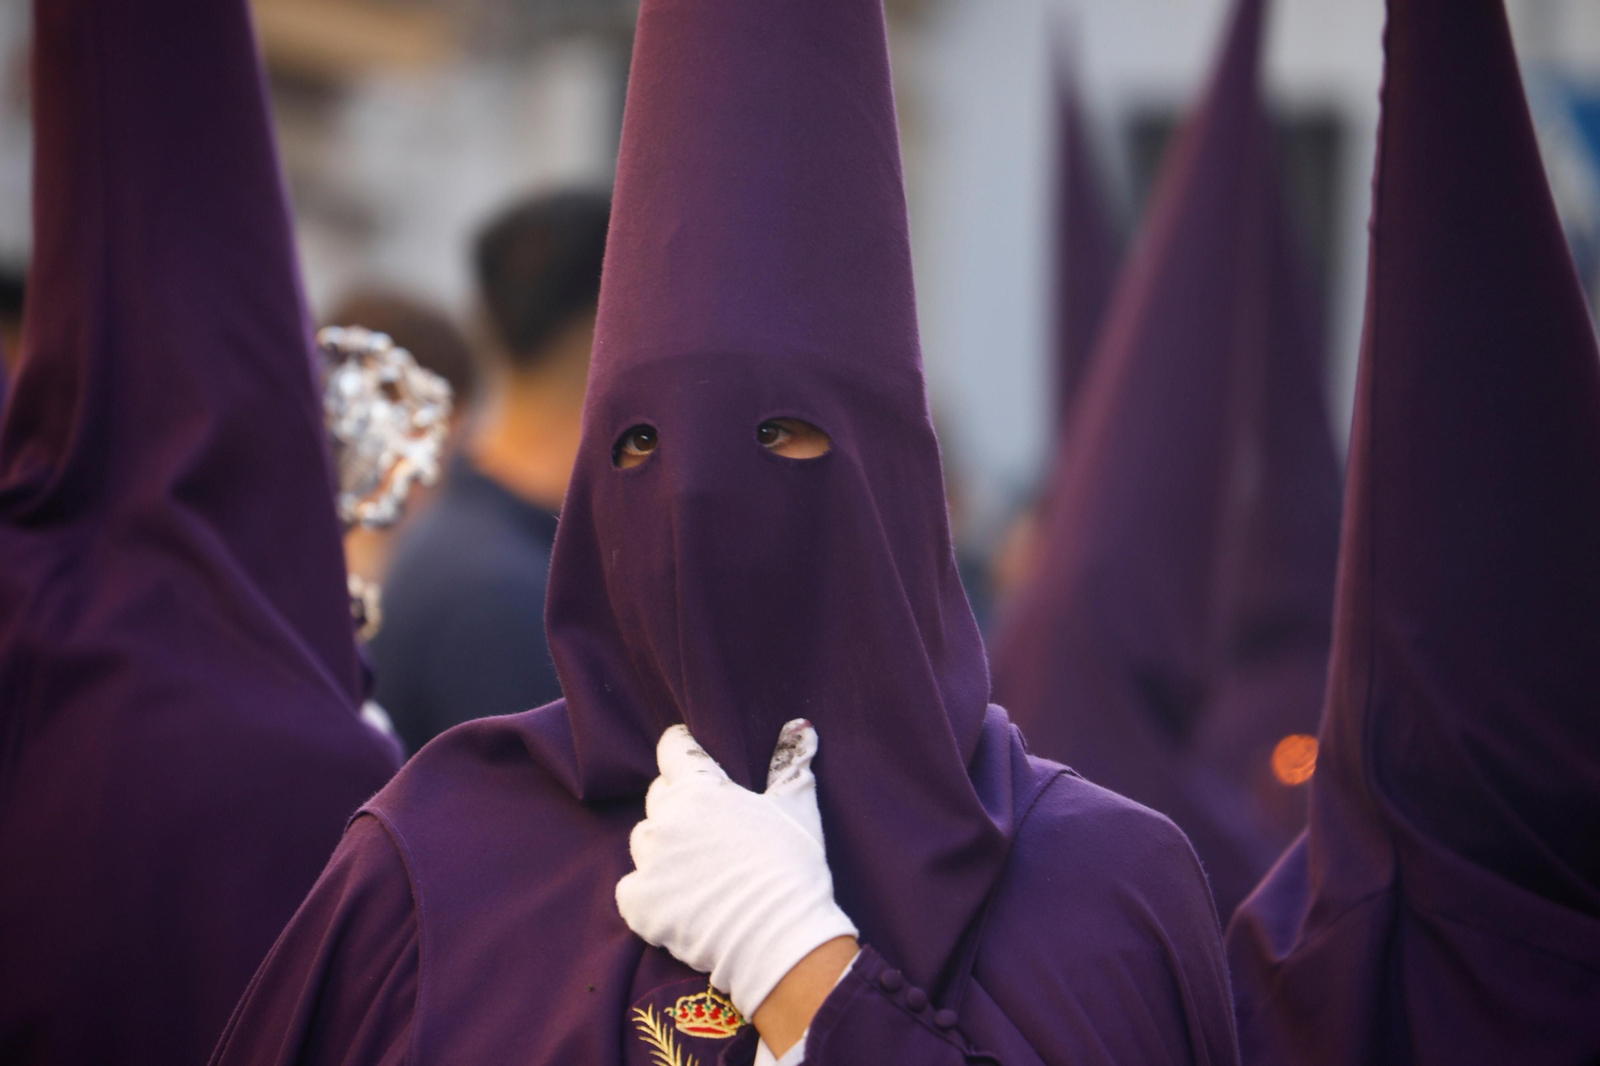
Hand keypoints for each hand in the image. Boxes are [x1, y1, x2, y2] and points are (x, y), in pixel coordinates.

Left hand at [616, 720, 858, 1019]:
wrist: (781, 939)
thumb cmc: (793, 867)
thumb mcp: (797, 809)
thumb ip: (792, 763)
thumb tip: (801, 726)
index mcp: (700, 789)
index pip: (673, 750)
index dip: (683, 751)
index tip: (693, 760)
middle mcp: (667, 820)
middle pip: (658, 796)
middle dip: (678, 805)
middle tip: (709, 828)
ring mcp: (650, 863)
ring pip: (645, 841)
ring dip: (663, 849)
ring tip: (696, 870)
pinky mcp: (640, 904)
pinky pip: (631, 889)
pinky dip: (649, 894)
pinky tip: (678, 903)